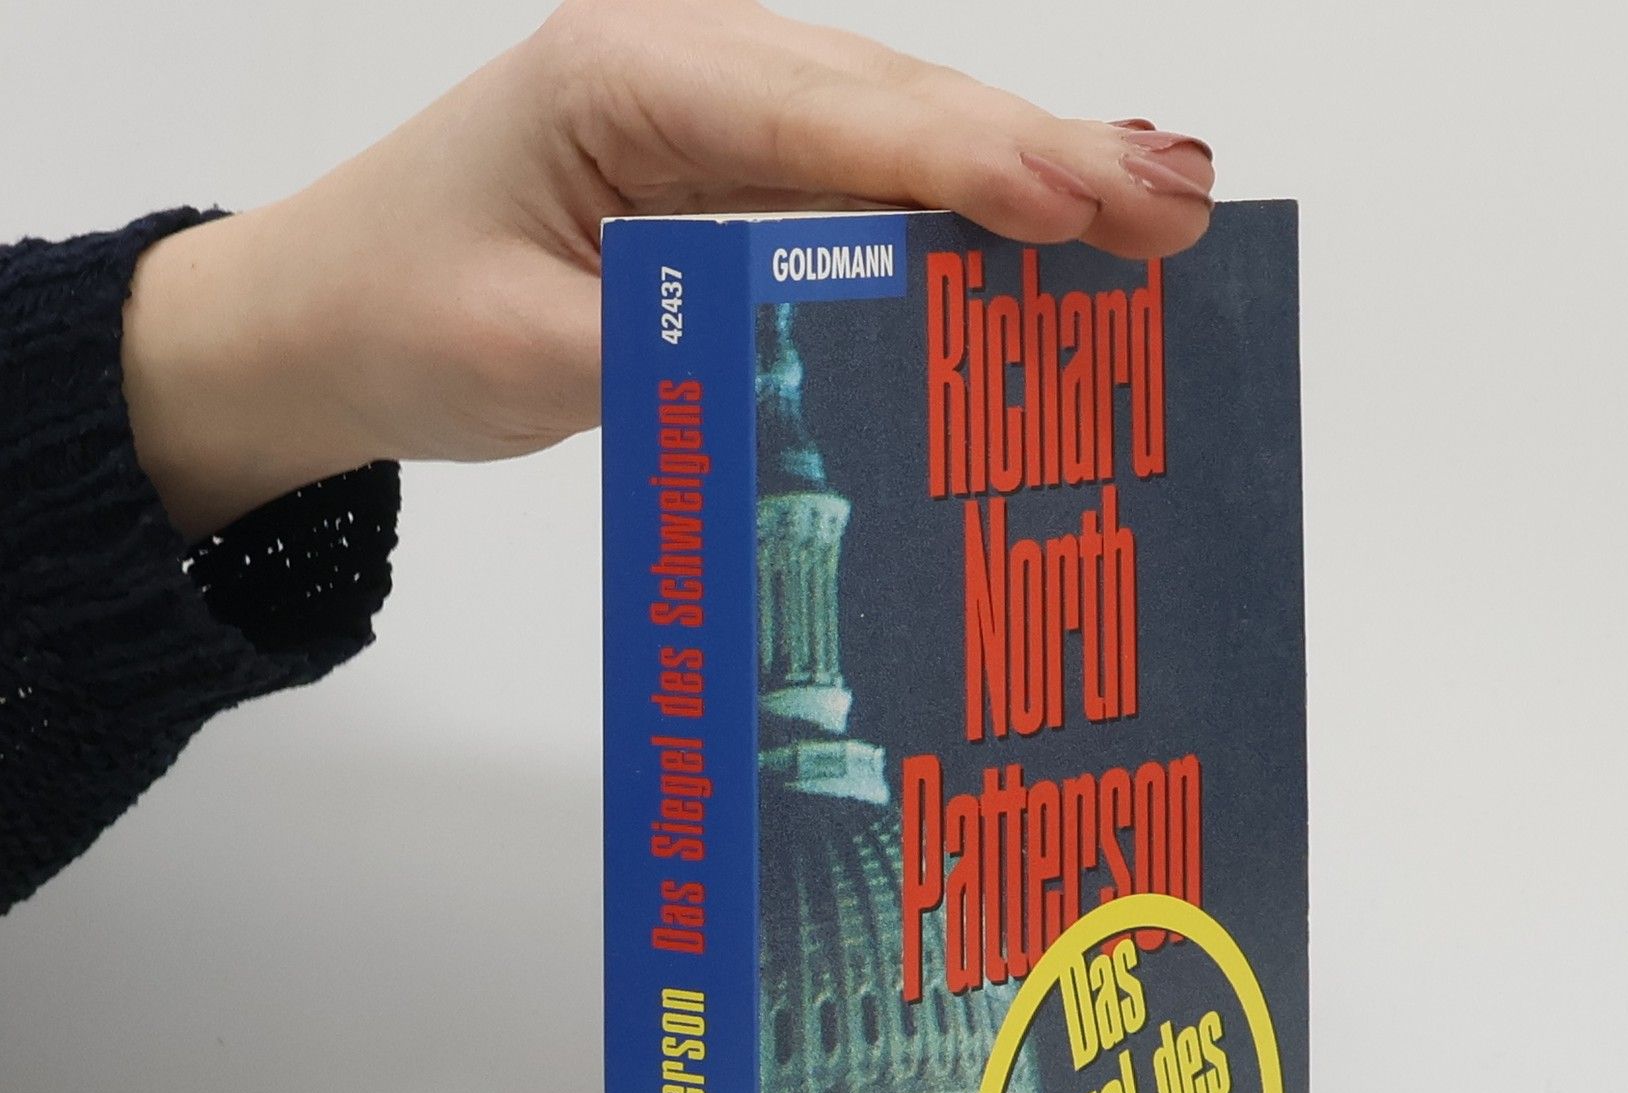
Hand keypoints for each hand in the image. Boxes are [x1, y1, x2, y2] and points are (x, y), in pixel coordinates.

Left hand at [121, 0, 1215, 541]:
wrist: (323, 317)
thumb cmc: (398, 312)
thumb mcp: (526, 353)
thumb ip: (680, 351)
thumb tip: (833, 363)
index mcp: (626, 78)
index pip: (829, 113)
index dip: (968, 159)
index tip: (1082, 199)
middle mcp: (688, 68)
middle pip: (895, 104)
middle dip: (1044, 155)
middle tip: (1177, 205)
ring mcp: (718, 114)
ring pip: (900, 132)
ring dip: (1028, 173)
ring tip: (1156, 209)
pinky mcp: (732, 173)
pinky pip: (869, 183)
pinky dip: (964, 211)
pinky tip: (1052, 231)